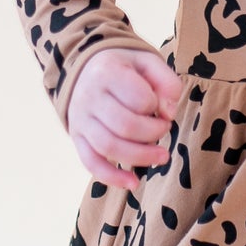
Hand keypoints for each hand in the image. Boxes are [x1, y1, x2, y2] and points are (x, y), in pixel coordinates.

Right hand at [62, 47, 182, 192]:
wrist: (85, 67)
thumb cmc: (124, 67)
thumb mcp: (148, 61)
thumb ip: (166, 82)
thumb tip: (167, 113)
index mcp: (107, 72)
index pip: (139, 98)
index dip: (157, 106)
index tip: (161, 105)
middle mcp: (89, 96)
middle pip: (125, 126)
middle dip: (154, 133)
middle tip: (164, 129)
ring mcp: (81, 119)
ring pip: (109, 147)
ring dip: (141, 157)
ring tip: (162, 157)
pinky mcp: (77, 138)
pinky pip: (90, 162)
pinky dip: (112, 177)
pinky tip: (133, 183)